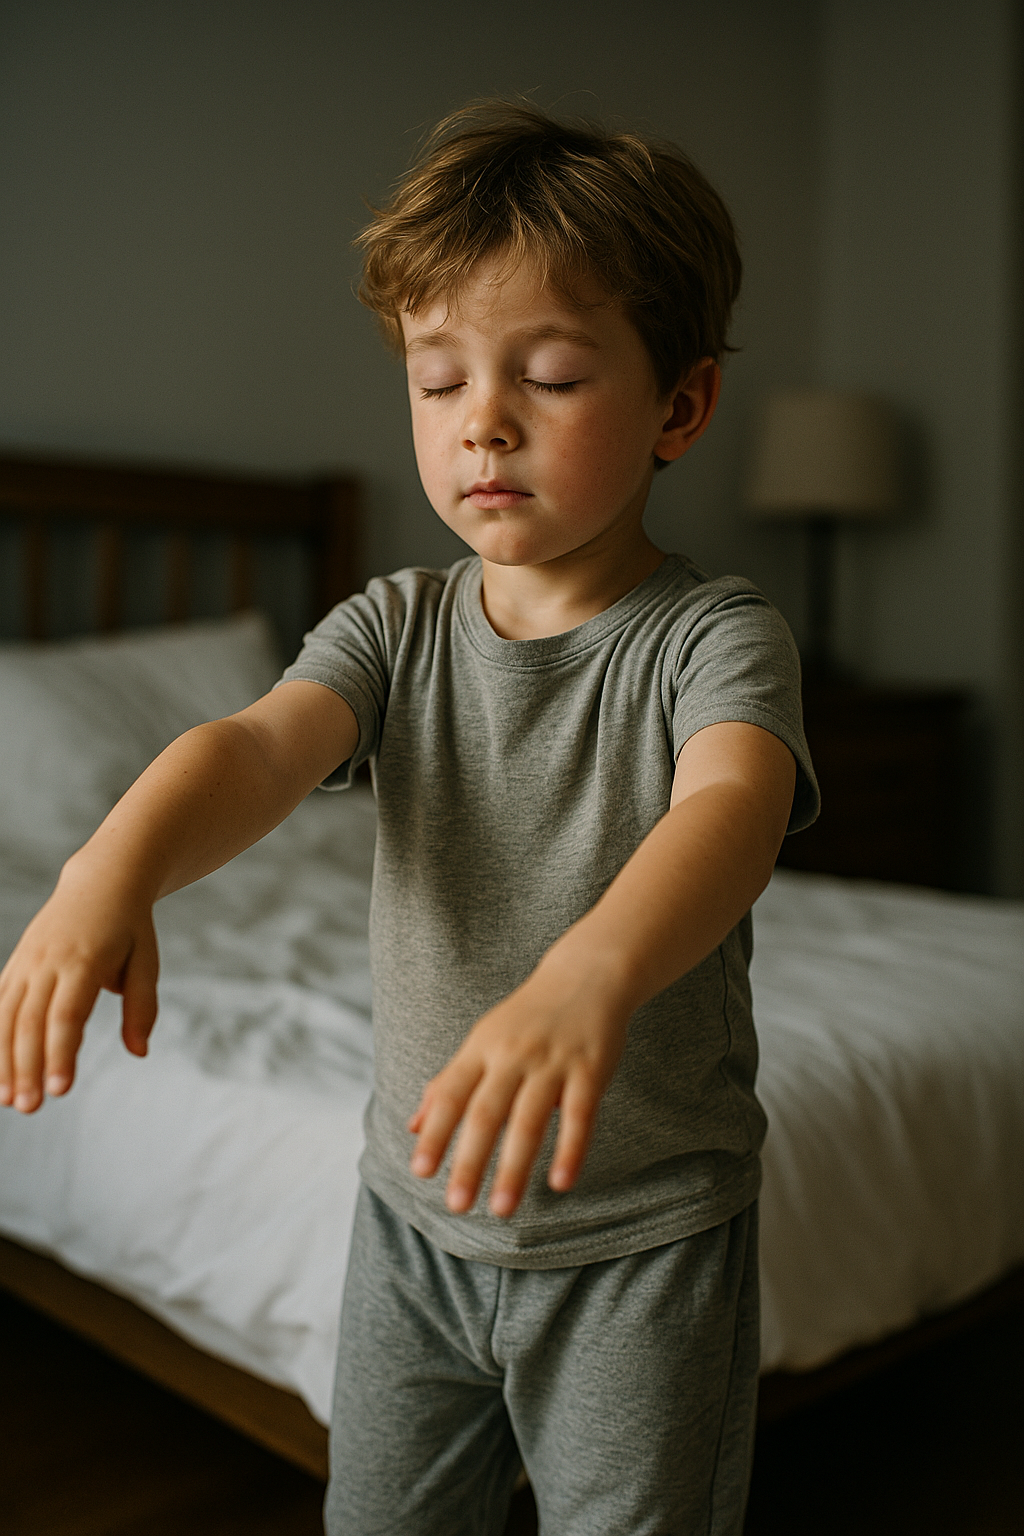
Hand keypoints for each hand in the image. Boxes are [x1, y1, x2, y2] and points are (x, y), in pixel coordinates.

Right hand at [0, 859, 158, 1113]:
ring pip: (7, 1016)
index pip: (67, 1015)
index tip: (60, 1090)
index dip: (61, 1054)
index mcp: (83, 960)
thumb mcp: (146, 960)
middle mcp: (48, 962)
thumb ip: (143, 1006)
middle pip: (31, 1022)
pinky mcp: (15, 966)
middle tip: (30, 1107)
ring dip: (4, 1060)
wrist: (100, 881)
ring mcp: (26, 963)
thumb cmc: (130, 928)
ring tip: (9, 1101)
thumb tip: (140, 1051)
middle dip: (28, 1067)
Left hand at [407, 955, 629, 1217]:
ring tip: (502, 1208)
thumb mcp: (481, 1040)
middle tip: (456, 1205)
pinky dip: (570, 1150)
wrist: (586, 975)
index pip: (450, 1095)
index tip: (420, 1171)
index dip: (435, 1133)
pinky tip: (560, 1182)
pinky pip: (579, 1115)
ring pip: (529, 1120)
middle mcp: (513, 1055)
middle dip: (469, 1161)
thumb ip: (448, 1083)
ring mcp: (552, 1063)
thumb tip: (414, 1127)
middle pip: (486, 1114)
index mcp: (481, 1049)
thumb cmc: (527, 1016)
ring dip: (514, 1166)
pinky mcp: (590, 1070)